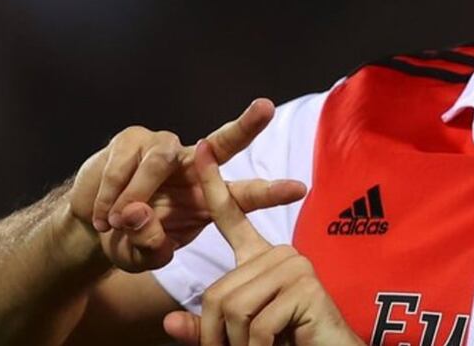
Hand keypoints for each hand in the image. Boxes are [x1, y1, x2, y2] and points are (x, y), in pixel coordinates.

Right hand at [67, 99, 306, 272]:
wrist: (90, 222)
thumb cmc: (129, 238)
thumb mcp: (139, 255)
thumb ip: (147, 245)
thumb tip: (138, 215)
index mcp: (206, 198)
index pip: (244, 194)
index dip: (271, 192)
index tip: (300, 190)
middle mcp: (193, 167)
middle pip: (224, 142)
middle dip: (247, 125)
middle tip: (266, 108)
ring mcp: (163, 148)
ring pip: (161, 159)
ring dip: (136, 194)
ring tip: (115, 224)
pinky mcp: (132, 139)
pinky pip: (125, 163)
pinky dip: (109, 194)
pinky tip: (100, 216)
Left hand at [162, 139, 362, 345]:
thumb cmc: (288, 343)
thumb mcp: (238, 336)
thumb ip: (205, 328)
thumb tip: (170, 324)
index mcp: (262, 258)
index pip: (231, 215)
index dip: (213, 184)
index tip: (201, 148)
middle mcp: (280, 253)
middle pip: (218, 293)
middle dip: (217, 335)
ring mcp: (294, 266)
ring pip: (233, 309)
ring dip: (238, 345)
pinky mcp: (303, 285)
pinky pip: (256, 324)